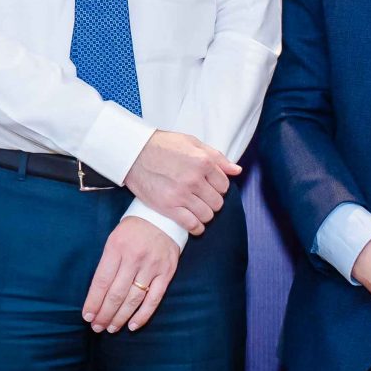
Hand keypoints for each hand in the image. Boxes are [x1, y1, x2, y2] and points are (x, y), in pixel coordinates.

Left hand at [81, 217, 180, 333]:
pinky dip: (143, 315)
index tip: (87, 316)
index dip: (93, 301)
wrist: (163, 216)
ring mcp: (152, 266)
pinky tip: (132, 326)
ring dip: (120, 317)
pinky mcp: (167, 272)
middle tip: (97, 327)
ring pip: (134, 299)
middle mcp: (134, 258)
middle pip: (116, 293)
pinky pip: (154, 299)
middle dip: (104, 314)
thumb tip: (96, 295)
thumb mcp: (114, 238)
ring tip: (111, 328)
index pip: (102, 281)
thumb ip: (107, 263)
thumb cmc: (133, 230)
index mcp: (117, 247)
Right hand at [123, 130, 240, 234]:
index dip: (218, 187)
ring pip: (207, 215)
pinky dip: (196, 228)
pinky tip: (194, 224)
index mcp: (203, 161)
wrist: (133, 153)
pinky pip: (192, 225)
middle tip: (202, 198)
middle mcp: (194, 179)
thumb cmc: (162, 145)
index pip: (225, 185)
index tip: (210, 188)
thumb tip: (236, 170)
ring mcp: (181, 194)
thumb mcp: (192, 142)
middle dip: (212, 201)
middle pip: (218, 202)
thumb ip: (216, 157)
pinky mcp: (168, 207)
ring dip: (205, 214)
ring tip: (197, 209)